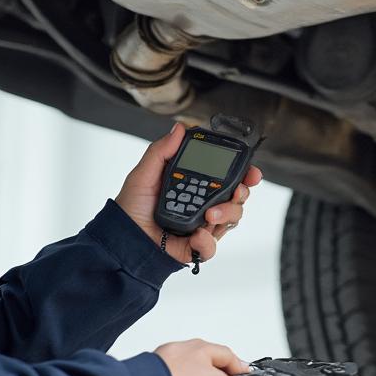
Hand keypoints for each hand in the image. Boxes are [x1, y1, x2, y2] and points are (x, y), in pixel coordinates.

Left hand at [115, 123, 262, 264]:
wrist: (122, 236)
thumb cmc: (132, 205)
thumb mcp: (145, 173)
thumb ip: (162, 150)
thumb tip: (179, 128)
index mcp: (196, 184)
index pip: (228, 177)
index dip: (245, 174)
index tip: (252, 172)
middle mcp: (204, 204)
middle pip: (237, 198)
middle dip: (241, 194)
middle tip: (235, 192)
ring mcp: (202, 226)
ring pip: (231, 219)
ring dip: (226, 214)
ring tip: (208, 215)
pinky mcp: (195, 247)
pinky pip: (211, 247)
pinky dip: (207, 242)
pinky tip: (198, 235)